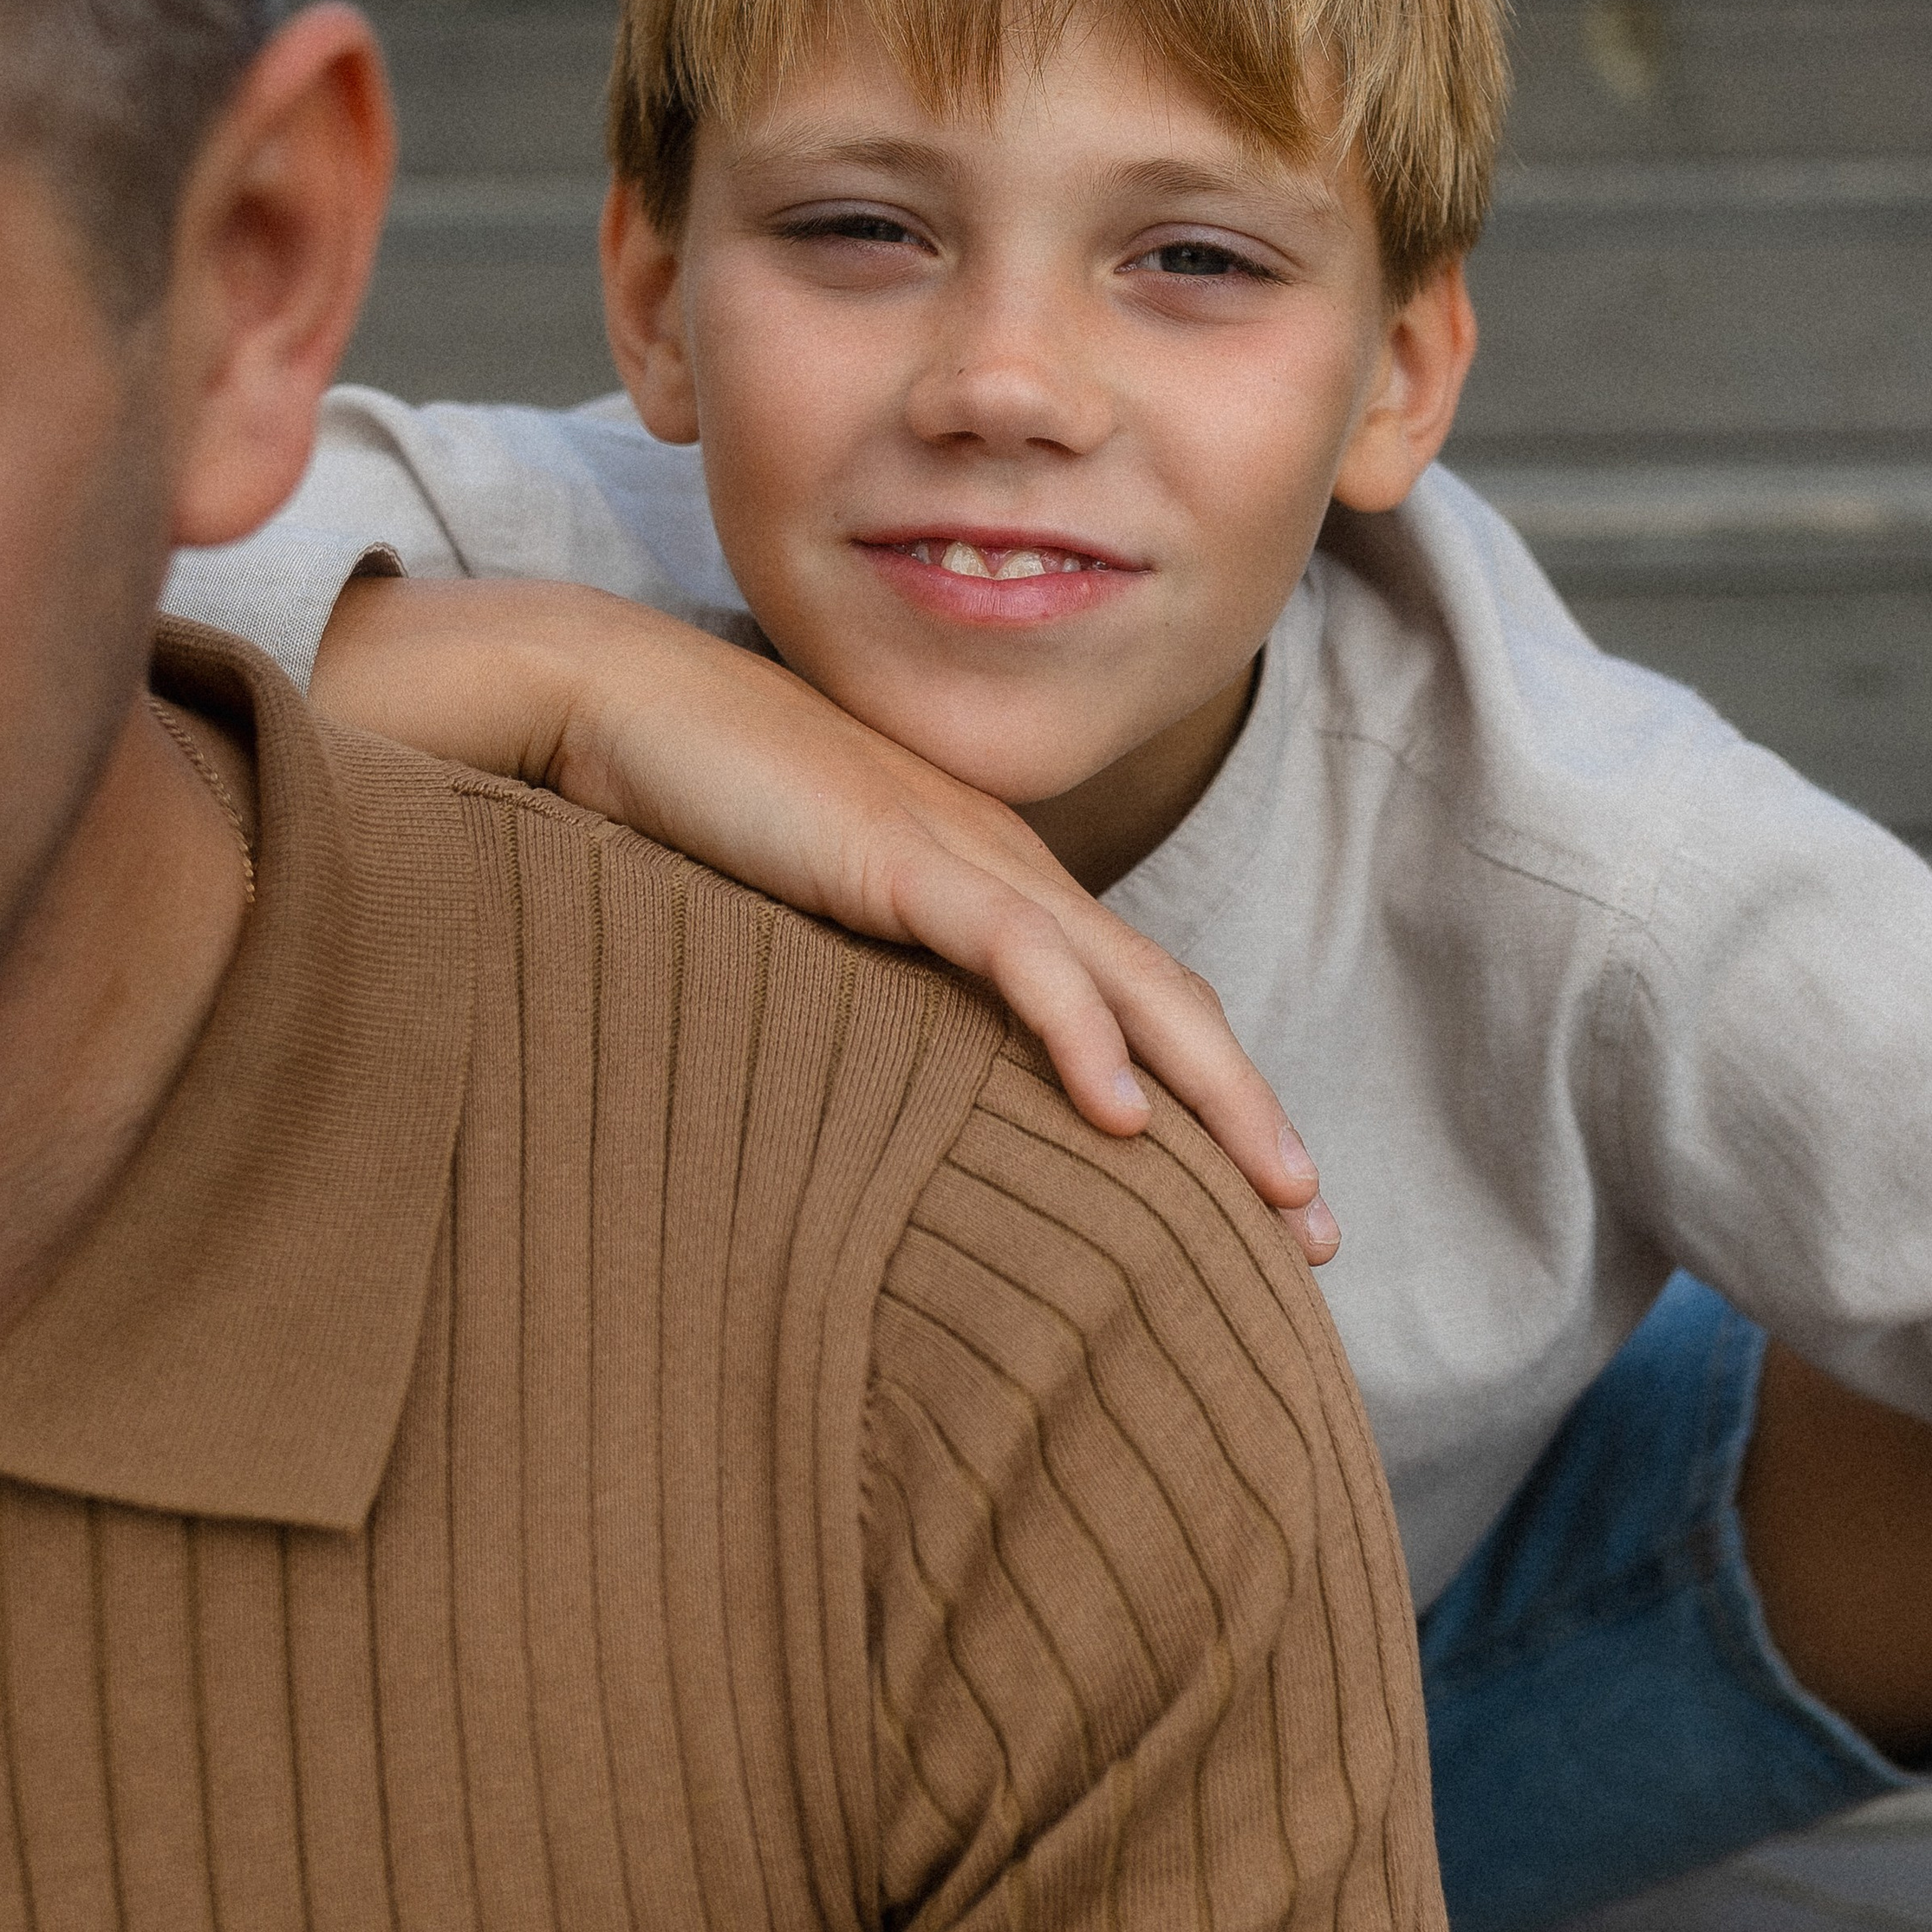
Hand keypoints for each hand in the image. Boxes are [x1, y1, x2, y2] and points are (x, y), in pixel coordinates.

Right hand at [313, 573, 1337, 1261]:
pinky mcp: (901, 860)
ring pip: (1133, 989)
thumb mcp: (810, 921)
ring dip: (1218, 1095)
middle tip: (1318, 1232)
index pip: (1134, 999)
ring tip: (1280, 1194)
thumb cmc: (693, 811)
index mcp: (994, 883)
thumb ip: (869, 988)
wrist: (613, 700)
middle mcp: (1006, 870)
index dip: (1210, 1096)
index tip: (1261, 1202)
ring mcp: (964, 860)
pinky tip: (1120, 1116)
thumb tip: (897, 1097)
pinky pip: (1019, 957)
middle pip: (1170, 1003)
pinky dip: (1081, 1035)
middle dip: (1253, 1117)